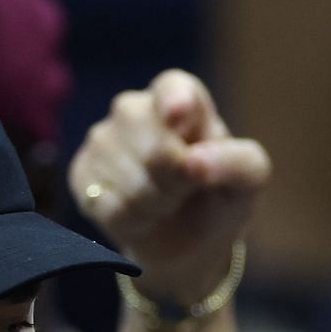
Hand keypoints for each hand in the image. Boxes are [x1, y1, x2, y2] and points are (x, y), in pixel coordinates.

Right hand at [69, 69, 269, 301]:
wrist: (188, 242)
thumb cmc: (219, 197)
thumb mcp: (249, 179)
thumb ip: (236, 162)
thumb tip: (196, 162)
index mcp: (180, 96)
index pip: (172, 89)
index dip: (174, 103)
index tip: (179, 119)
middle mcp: (135, 108)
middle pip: (154, 148)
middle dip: (177, 183)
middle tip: (186, 191)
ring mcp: (103, 139)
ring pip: (129, 181)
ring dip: (155, 206)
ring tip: (165, 203)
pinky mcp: (82, 173)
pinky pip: (105, 204)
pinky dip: (130, 221)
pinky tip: (139, 215)